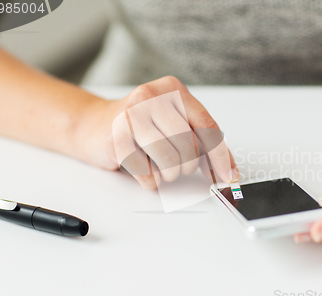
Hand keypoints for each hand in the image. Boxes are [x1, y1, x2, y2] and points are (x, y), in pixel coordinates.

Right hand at [81, 76, 238, 188]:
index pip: (207, 125)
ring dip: (170, 174)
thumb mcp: (173, 123)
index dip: (220, 156)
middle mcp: (153, 96)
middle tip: (179, 166)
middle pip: (189, 145)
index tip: (228, 176)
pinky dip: (151, 180)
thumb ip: (202, 141)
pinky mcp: (116, 137)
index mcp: (173, 89)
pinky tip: (145, 168)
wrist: (93, 125)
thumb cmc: (139, 126)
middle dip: (188, 165)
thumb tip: (228, 171)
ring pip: (170, 159)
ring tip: (162, 168)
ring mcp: (132, 114)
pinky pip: (148, 172)